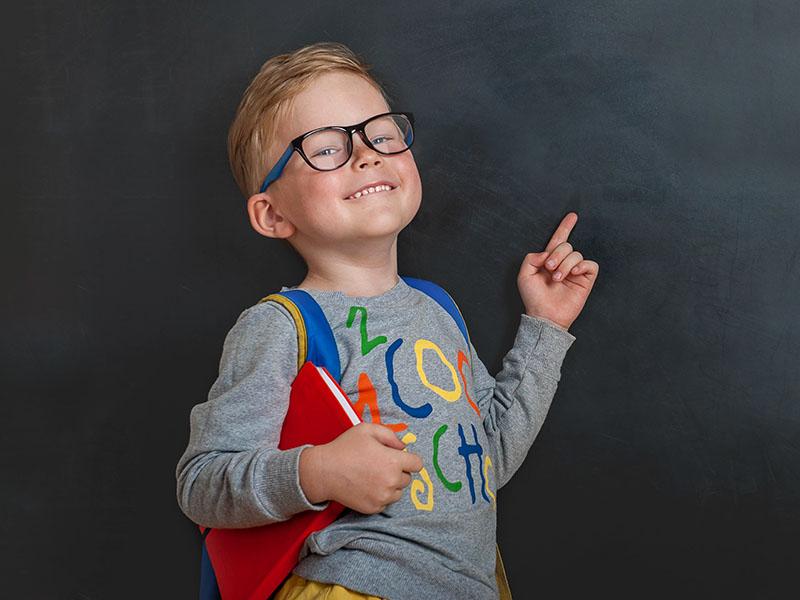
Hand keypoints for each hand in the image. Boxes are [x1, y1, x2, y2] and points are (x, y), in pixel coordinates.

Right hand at [300, 423, 422, 513]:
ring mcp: (383, 497)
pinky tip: (366, 486)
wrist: (324, 471)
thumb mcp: (367, 430)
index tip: (400, 458)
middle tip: (380, 465)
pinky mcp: (374, 508)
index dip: (409, 459)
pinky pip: (385, 503)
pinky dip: (380, 496)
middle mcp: (391, 481)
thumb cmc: (345, 447)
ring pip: (397, 492)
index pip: (417, 464)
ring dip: (391, 485)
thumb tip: (403, 447)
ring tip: (373, 476)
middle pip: (407, 479)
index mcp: (393, 461)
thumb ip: (390, 435)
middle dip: (398, 471)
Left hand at [517, 212, 598, 330]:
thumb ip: (532, 258)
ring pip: (577, 254)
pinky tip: (573, 274)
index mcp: (549, 260)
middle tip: (549, 268)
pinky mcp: (586, 280)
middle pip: (566, 245)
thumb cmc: (533, 298)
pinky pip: (590, 264)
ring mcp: (575, 272)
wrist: (545, 315)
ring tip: (557, 278)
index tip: (572, 216)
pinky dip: (582, 266)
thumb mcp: (524, 274)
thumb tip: (548, 252)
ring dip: (565, 264)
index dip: (565, 227)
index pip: (558, 240)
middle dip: (557, 254)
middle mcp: (563, 264)